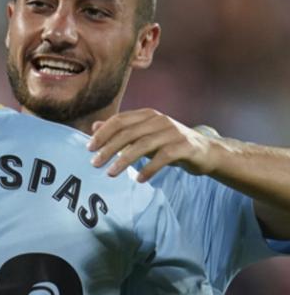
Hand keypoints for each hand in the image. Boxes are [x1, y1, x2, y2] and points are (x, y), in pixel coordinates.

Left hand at [87, 109, 220, 182]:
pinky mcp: (185, 146)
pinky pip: (163, 157)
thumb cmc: (169, 144)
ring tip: (111, 174)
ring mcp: (173, 132)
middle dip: (108, 149)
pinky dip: (149, 168)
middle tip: (94, 164)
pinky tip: (138, 179)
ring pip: (143, 145)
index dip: (102, 134)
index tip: (89, 149)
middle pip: (128, 133)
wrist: (205, 152)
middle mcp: (160, 120)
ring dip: (124, 160)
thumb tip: (94, 127)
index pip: (119, 120)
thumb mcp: (144, 135)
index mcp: (147, 115)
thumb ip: (121, 131)